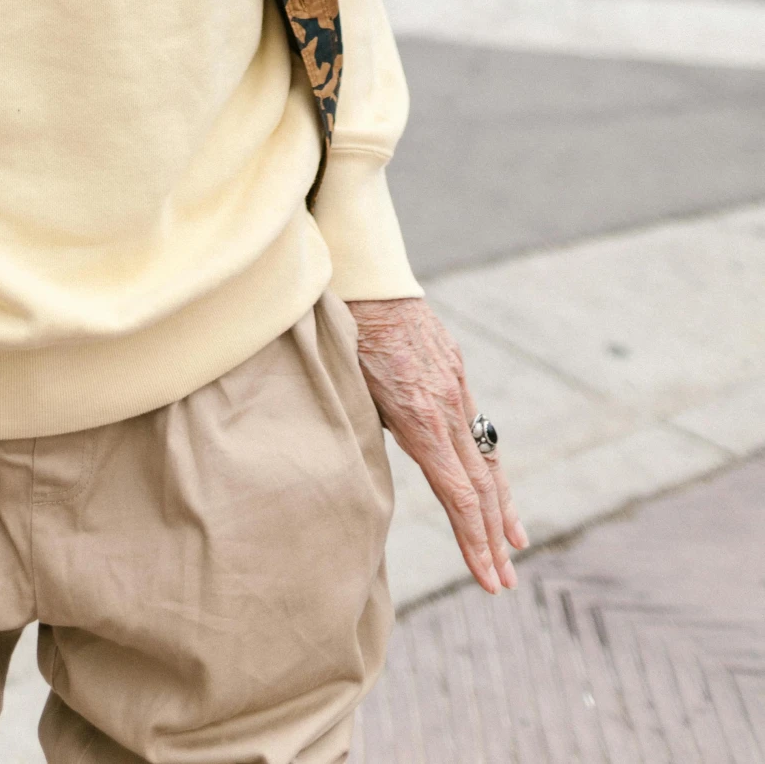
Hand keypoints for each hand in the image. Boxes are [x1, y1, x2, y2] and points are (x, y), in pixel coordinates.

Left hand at [349, 295, 527, 595]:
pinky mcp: (455, 370)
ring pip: (487, 459)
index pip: (460, 496)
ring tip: (516, 543)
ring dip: (502, 506)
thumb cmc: (346, 338)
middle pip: (482, 488)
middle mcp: (448, 409)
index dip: (475, 543)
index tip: (489, 579)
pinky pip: (477, 426)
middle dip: (494, 540)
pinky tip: (493, 483)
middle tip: (506, 583)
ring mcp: (456, 389)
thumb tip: (369, 472)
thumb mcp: (353, 395)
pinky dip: (490, 463)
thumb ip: (374, 436)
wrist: (368, 279)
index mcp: (422, 421)